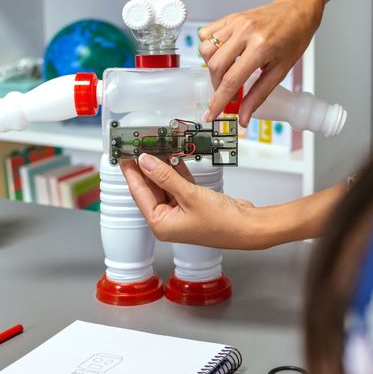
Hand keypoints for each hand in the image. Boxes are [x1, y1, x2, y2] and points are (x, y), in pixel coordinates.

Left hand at [121, 154, 259, 249]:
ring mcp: (180, 212)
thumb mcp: (190, 196)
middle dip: (146, 167)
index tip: (124, 155)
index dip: (131, 172)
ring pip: (165, 184)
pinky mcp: (192, 204)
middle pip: (151, 188)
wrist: (249, 227)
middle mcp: (168, 220)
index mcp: (161, 224)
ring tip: (154, 146)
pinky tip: (172, 156)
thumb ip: (165, 177)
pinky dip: (176, 171)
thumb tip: (145, 162)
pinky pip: (179, 184)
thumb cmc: (223, 223)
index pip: (139, 193)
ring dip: (162, 167)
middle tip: (139, 146)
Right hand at [198, 0, 321, 125]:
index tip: (211, 114)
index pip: (231, 80)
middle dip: (217, 85)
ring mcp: (235, 23)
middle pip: (216, 66)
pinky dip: (208, 48)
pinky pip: (206, 34)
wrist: (296, 11)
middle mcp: (245, 32)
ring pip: (206, 50)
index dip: (219, 101)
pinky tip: (222, 54)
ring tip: (226, 71)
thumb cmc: (293, 40)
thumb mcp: (280, 72)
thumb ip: (258, 96)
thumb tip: (243, 118)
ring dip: (211, 67)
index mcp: (261, 47)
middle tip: (228, 92)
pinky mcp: (230, 17)